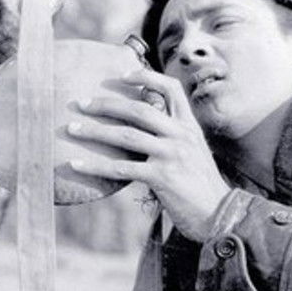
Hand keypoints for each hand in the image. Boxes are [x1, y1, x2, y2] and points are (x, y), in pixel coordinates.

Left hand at [67, 69, 230, 240]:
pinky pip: (121, 168)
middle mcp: (181, 136)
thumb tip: (142, 130)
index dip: (147, 77)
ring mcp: (172, 155)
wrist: (220, 215)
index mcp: (189, 127)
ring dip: (94, 131)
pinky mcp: (162, 177)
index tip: (122, 75)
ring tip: (71, 128)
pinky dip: (95, 166)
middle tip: (80, 103)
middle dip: (106, 104)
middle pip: (139, 109)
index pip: (171, 89)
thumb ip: (173, 138)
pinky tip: (75, 164)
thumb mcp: (194, 153)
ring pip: (126, 136)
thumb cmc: (201, 187)